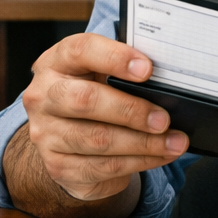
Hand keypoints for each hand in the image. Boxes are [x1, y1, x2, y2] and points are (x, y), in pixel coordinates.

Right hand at [22, 33, 187, 202]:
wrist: (65, 132)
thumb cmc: (92, 91)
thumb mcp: (100, 71)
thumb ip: (124, 70)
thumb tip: (165, 80)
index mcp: (57, 61)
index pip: (82, 50)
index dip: (115, 58)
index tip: (147, 69)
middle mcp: (44, 96)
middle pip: (85, 100)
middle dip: (131, 111)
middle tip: (164, 119)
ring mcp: (46, 133)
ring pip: (98, 140)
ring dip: (143, 143)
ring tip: (173, 142)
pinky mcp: (57, 166)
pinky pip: (102, 167)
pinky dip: (137, 162)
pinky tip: (159, 156)